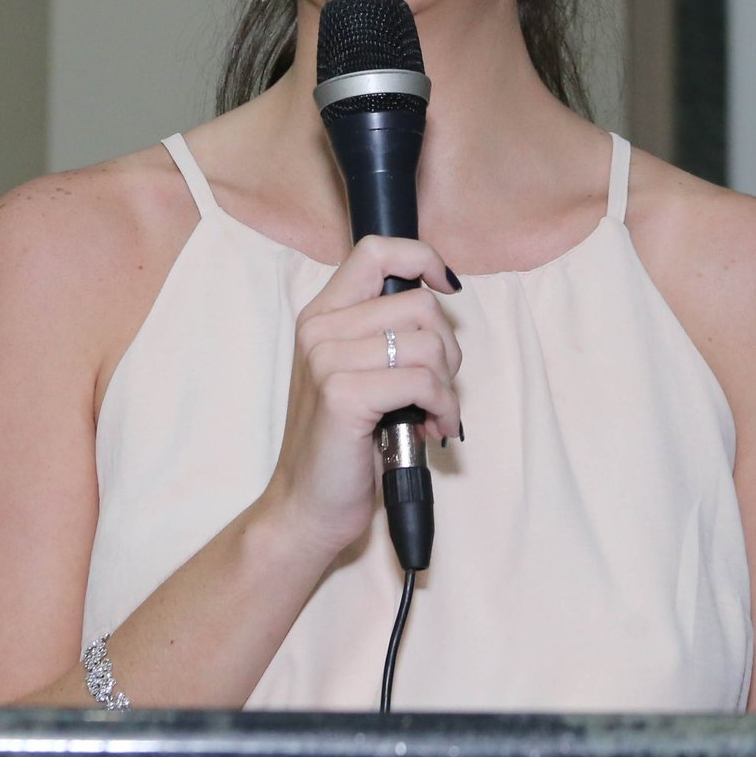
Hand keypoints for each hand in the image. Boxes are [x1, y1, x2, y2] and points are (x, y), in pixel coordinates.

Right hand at [259, 234, 464, 563]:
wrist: (306, 506)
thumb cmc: (342, 444)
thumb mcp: (355, 374)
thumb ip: (382, 334)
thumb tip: (440, 302)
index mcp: (321, 315)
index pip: (376, 250)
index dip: (422, 257)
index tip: (447, 286)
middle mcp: (319, 329)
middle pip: (420, 304)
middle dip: (448, 349)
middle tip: (436, 388)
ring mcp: (327, 360)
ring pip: (429, 344)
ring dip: (448, 386)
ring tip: (433, 414)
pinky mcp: (344, 395)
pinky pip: (424, 382)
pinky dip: (444, 408)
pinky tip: (434, 430)